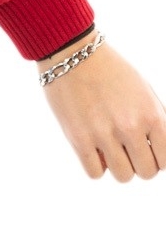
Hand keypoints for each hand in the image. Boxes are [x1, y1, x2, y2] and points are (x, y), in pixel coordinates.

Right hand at [36, 36, 165, 179]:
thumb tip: (159, 150)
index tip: (145, 147)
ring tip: (109, 146)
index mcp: (151, 115)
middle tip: (126, 147)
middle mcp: (130, 127)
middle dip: (138, 162)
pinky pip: (95, 173)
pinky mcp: (78, 138)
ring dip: (118, 165)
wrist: (72, 52)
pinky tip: (93, 147)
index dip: (156, 156)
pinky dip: (96, 164)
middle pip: (146, 172)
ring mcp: (103, 134)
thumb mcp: (144, 91)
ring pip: (123, 176)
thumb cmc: (110, 70)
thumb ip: (156, 121)